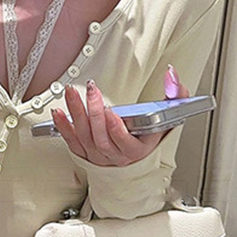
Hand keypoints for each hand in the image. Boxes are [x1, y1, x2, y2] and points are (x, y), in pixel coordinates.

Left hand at [51, 66, 189, 167]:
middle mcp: (115, 156)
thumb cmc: (149, 137)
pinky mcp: (85, 152)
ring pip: (84, 137)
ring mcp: (98, 155)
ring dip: (77, 114)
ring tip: (72, 94)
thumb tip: (172, 74)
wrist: (135, 161)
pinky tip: (59, 112)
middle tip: (93, 91)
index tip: (111, 112)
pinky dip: (63, 127)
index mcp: (135, 150)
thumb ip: (176, 95)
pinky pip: (71, 141)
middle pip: (100, 137)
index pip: (123, 142)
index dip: (115, 128)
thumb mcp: (168, 118)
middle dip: (94, 113)